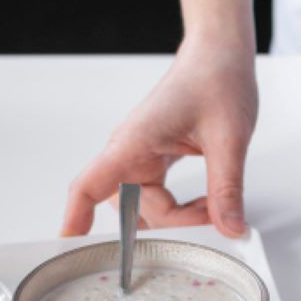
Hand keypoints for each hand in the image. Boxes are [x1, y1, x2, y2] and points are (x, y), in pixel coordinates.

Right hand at [61, 41, 257, 237]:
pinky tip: (208, 205)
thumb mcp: (228, 139)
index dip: (75, 219)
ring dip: (178, 216)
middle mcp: (131, 151)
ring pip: (148, 205)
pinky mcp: (158, 157)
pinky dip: (182, 207)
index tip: (69, 248)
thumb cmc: (215, 78)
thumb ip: (226, 188)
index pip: (88, 186)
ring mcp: (143, 155)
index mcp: (133, 142)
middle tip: (208, 222)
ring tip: (214, 209)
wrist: (220, 53)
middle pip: (129, 208)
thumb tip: (230, 227)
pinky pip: (160, 195)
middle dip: (167, 224)